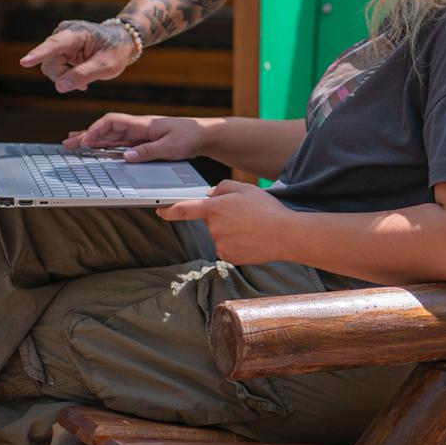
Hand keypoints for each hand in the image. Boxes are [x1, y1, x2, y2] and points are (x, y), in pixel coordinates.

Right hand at [19, 19, 134, 92]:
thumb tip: (59, 86)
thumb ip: (84, 75)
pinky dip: (66, 75)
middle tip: (84, 84)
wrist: (122, 41)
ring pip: (50, 67)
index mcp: (77, 33)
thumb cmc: (116, 50)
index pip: (55, 45)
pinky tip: (80, 75)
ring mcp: (60, 41)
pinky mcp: (59, 49)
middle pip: (50, 63)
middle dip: (63, 76)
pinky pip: (54, 68)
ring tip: (85, 76)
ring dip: (65, 77)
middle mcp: (63, 34)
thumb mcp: (106, 66)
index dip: (39, 54)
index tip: (24, 62)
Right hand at [63, 113, 211, 160]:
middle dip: (86, 135)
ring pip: (110, 136)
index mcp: (142, 124)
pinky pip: (120, 143)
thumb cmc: (189, 137)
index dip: (95, 130)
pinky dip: (106, 146)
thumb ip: (148, 151)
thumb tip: (126, 156)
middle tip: (68, 144)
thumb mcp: (170, 147)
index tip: (84, 141)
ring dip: (93, 140)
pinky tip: (97, 150)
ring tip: (75, 145)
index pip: (112, 122)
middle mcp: (137, 127)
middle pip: (106, 129)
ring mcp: (139, 134)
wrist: (203, 134)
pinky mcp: (143, 141)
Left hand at [156, 180, 293, 264]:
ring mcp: (220, 245)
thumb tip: (210, 196)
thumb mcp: (245, 188)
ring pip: (220, 235)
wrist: (284, 234)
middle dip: (223, 217)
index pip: (185, 209)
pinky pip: (228, 247)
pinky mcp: (229, 257)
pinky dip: (237, 243)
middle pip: (211, 221)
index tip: (160, 211)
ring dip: (231, 231)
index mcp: (215, 208)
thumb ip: (222, 188)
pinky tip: (251, 238)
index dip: (170, 210)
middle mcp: (214, 228)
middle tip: (245, 214)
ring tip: (252, 227)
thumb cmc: (266, 209)